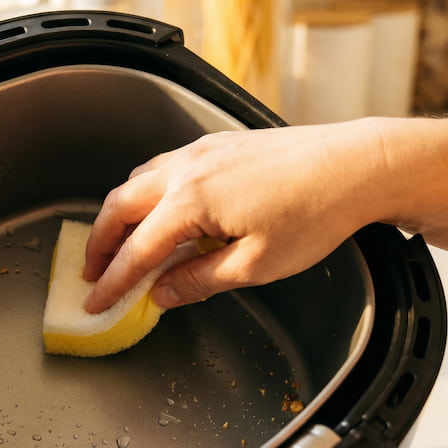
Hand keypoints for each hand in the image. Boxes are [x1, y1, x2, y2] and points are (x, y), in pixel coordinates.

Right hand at [83, 121, 387, 312]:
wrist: (355, 165)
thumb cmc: (314, 213)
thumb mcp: (256, 264)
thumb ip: (200, 280)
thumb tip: (163, 294)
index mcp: (190, 201)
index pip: (136, 251)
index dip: (112, 282)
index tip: (95, 303)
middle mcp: (186, 169)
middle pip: (121, 206)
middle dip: (100, 243)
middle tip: (92, 274)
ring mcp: (202, 150)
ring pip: (139, 180)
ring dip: (121, 213)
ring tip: (120, 244)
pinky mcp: (219, 144)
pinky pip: (165, 167)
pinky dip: (148, 192)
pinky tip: (161, 211)